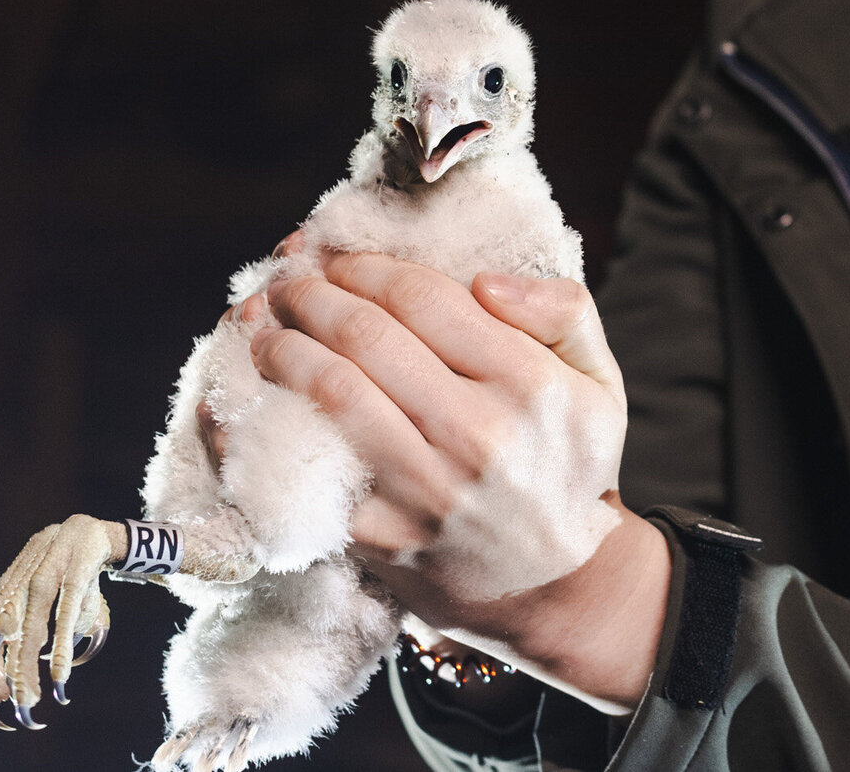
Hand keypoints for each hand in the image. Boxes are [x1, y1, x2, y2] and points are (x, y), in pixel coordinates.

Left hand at [250, 255, 668, 711]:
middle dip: (313, 297)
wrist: (556, 588)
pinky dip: (267, 426)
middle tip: (287, 283)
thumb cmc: (567, 468)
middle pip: (367, 337)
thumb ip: (563, 311)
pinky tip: (249, 399)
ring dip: (282, 349)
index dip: (367, 268)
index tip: (340, 261)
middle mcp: (478, 435)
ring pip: (331, 392)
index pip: (425, 299)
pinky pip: (310, 466)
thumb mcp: (599, 384)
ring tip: (264, 329)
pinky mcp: (381, 537)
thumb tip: (485, 281)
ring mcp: (425, 491)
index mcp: (530, 385)